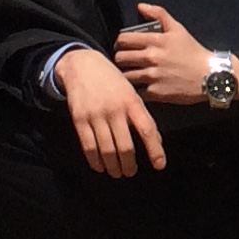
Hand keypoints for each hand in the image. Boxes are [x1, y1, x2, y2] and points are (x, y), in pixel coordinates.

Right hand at [58, 51, 166, 177]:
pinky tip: (100, 166)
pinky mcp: (79, 119)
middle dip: (129, 164)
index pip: (147, 130)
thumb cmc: (112, 81)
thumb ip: (142, 116)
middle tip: (131, 172)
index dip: (155, 150)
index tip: (159, 165)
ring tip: (117, 172)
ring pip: (106, 150)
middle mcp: (115, 109)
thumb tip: (156, 142)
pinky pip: (88, 146)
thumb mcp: (131, 93)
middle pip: (125, 146)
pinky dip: (95, 161)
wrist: (82, 65)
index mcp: (132, 102)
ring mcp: (96, 115)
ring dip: (113, 166)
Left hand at [114, 2, 238, 105]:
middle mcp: (151, 57)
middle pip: (120, 58)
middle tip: (126, 60)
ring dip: (125, 74)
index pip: (123, 39)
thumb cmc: (193, 51)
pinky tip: (140, 86)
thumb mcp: (178, 29)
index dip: (120, 42)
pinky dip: (135, 89)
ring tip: (131, 73)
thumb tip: (140, 6)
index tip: (123, 46)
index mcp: (156, 40)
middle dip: (121, 58)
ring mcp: (153, 76)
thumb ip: (159, 14)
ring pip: (125, 75)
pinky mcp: (155, 93)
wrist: (210, 76)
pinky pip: (136, 91)